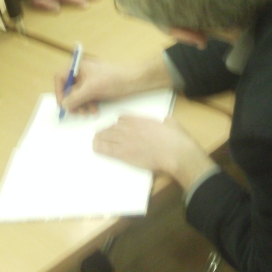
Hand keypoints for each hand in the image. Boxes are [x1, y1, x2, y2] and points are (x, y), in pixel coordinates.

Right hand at [55, 56, 171, 114]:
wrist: (133, 80)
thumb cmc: (112, 79)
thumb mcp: (91, 89)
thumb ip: (75, 97)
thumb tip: (64, 105)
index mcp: (79, 67)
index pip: (61, 78)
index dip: (59, 91)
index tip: (63, 104)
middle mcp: (82, 72)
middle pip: (69, 88)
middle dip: (73, 102)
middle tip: (75, 112)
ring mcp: (90, 80)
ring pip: (79, 95)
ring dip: (82, 106)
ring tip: (87, 113)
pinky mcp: (97, 87)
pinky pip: (88, 98)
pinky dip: (89, 105)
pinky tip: (95, 111)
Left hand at [93, 116, 214, 187]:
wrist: (174, 152)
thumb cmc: (176, 139)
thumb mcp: (172, 123)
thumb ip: (166, 122)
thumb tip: (166, 122)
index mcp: (141, 120)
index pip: (122, 118)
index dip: (117, 123)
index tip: (115, 126)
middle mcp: (130, 128)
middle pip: (112, 127)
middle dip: (106, 130)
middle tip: (101, 134)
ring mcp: (125, 140)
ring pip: (106, 136)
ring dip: (100, 138)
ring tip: (95, 140)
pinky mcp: (124, 153)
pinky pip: (106, 148)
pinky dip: (99, 147)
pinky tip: (95, 148)